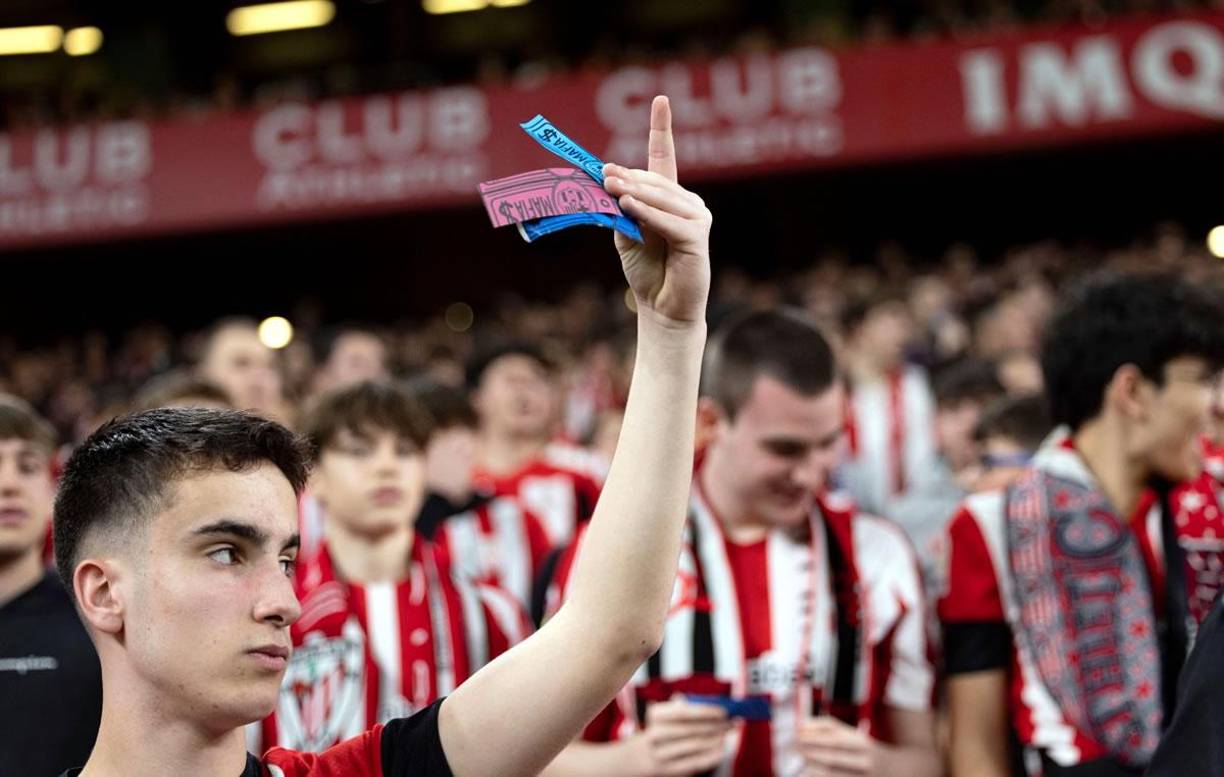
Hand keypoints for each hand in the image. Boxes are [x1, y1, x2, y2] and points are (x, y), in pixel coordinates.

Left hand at [603, 96, 711, 328]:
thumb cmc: (646, 271)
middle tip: (601, 175)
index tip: (660, 99)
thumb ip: (621, 209)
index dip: (662, 128)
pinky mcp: (697, 236)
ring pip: (659, 197)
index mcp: (669, 198)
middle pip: (652, 180)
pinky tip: (628, 206)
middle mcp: (687, 202)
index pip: (665, 157)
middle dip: (626, 177)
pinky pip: (666, 219)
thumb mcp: (627, 234)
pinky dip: (647, 212)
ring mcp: (697, 217)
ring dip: (633, 192)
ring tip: (611, 188)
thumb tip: (608, 180)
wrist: (661, 307)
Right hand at [627, 696, 732, 775]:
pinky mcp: (667, 771)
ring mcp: (660, 754)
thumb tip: (716, 709)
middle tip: (732, 723)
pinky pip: (694, 763)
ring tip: (726, 735)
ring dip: (716, 740)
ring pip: (695, 746)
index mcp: (655, 715)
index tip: (724, 711)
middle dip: (716, 726)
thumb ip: (686, 710)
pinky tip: (720, 751)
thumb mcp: (664, 717)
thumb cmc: (658, 733)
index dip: (706, 711)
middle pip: (692, 729)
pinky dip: (710, 757)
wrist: (634, 759)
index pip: (684, 712)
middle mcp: (655, 734)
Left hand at [796, 716, 878, 776]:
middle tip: (795, 746)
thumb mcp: (852, 734)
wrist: (894, 769)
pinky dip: (819, 776)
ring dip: (812, 766)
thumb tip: (802, 726)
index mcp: (862, 742)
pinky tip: (811, 771)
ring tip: (802, 758)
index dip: (812, 735)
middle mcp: (864, 760)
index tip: (797, 733)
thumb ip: (828, 727)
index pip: (834, 737)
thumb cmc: (864, 749)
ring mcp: (862, 776)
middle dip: (809, 751)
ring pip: (831, 773)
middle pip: (831, 756)